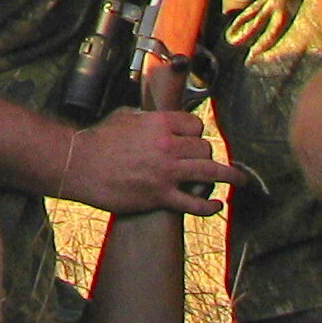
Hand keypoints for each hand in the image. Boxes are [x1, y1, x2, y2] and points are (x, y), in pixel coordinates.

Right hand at [59, 108, 237, 215]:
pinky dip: (209, 206)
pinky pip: (194, 203)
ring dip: (230, 176)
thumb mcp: (124, 117)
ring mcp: (166, 173)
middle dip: (206, 155)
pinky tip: (216, 206)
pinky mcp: (161, 196)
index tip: (195, 140)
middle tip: (202, 162)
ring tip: (241, 180)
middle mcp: (168, 146)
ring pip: (209, 171)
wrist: (80, 165)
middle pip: (204, 149)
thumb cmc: (98, 140)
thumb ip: (146, 117)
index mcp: (160, 124)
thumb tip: (155, 117)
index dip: (196, 133)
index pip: (195, 126)